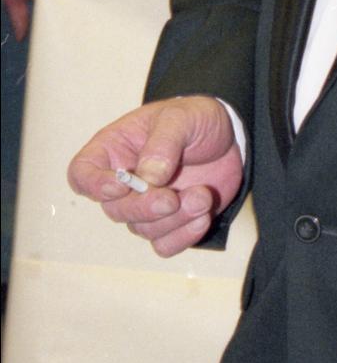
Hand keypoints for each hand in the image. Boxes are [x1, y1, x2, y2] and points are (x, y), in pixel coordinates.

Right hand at [67, 96, 243, 257]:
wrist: (228, 137)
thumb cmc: (195, 119)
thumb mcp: (181, 117)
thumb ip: (163, 143)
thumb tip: (149, 176)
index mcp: (115, 149)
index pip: (82, 173)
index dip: (94, 185)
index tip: (121, 185)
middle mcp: (124, 182)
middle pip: (114, 209)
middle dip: (144, 207)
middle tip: (172, 198)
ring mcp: (145, 205)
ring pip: (142, 228)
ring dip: (174, 219)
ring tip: (203, 196)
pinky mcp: (169, 223)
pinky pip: (164, 245)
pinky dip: (183, 236)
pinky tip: (203, 216)